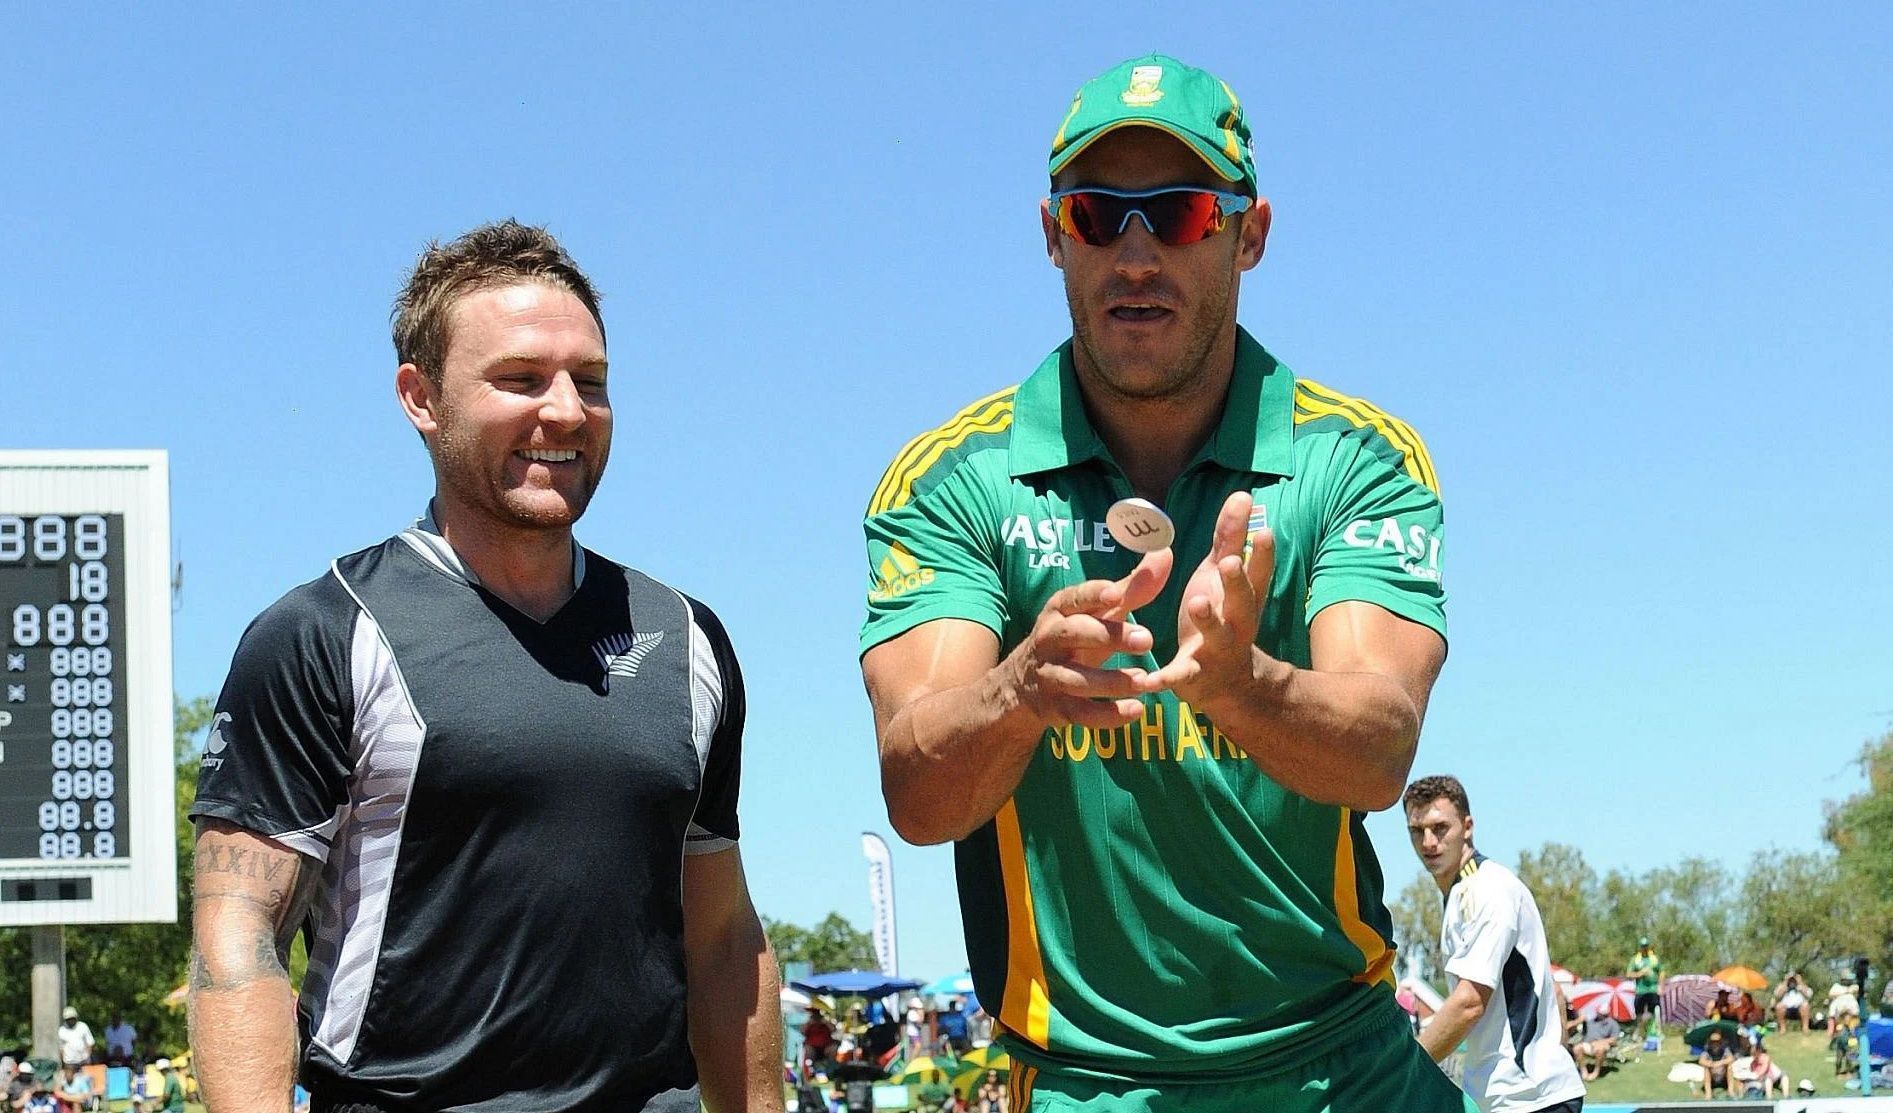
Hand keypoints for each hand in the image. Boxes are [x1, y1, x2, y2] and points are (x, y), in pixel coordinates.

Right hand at [1005, 548, 1171, 728]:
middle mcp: (1049, 641)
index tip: (1115, 593)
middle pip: (1074, 635)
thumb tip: (1165, 553)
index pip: (1073, 598)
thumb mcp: (1095, 614)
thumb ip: (1131, 589)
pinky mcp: (1056, 709)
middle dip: (1109, 636)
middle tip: (1147, 640)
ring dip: (1112, 681)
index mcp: (1059, 612)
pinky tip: (1136, 711)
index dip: (1093, 595)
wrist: (1021, 688)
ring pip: (1077, 679)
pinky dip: (1107, 716)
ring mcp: (1050, 676)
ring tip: (1144, 681)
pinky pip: (1081, 714)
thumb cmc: (1071, 641)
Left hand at [1144, 490, 1277, 711]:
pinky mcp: (1193, 676)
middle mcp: (1237, 624)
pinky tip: (1151, 679)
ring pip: (1215, 635)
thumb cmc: (1222, 616)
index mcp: (1243, 598)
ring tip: (1197, 603)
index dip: (1262, 554)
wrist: (1228, 685)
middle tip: (1230, 563)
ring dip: (1207, 620)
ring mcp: (1217, 650)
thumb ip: (1231, 539)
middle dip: (1238, 583)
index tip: (1265, 531)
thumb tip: (1243, 494)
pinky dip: (1166, 679)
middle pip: (1242, 603)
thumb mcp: (1223, 577)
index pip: (1258, 573)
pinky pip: (1180, 676)